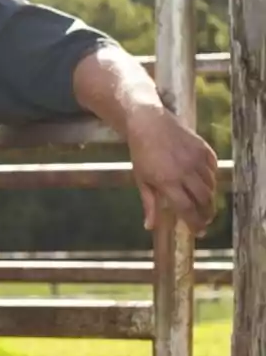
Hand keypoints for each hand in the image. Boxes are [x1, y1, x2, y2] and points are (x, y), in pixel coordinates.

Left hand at [126, 105, 218, 234]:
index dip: (194, 222)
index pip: (186, 208)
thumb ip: (149, 204)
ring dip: (209, 197)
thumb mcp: (141, 180)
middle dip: (206, 213)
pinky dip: (211, 179)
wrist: (149, 124)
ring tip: (203, 204)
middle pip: (204, 199)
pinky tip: (204, 184)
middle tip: (204, 221)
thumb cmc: (141, 154)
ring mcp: (196, 159)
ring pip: (211, 185)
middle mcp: (185, 171)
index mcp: (167, 181)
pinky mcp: (204, 149)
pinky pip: (213, 169)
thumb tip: (150, 227)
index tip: (197, 232)